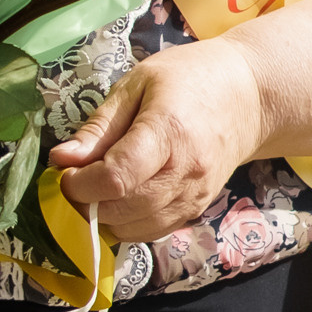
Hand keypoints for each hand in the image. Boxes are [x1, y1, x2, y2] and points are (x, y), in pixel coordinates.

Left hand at [49, 41, 264, 246]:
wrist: (249, 96)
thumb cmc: (189, 78)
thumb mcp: (137, 85)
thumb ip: (99, 127)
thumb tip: (62, 160)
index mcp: (168, 132)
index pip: (116, 178)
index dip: (80, 185)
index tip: (64, 174)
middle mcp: (186, 171)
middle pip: (123, 210)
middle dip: (86, 204)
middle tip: (73, 183)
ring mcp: (195, 195)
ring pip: (136, 229)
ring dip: (104, 219)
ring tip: (95, 191)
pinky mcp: (198, 209)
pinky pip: (153, 232)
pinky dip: (127, 224)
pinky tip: (119, 201)